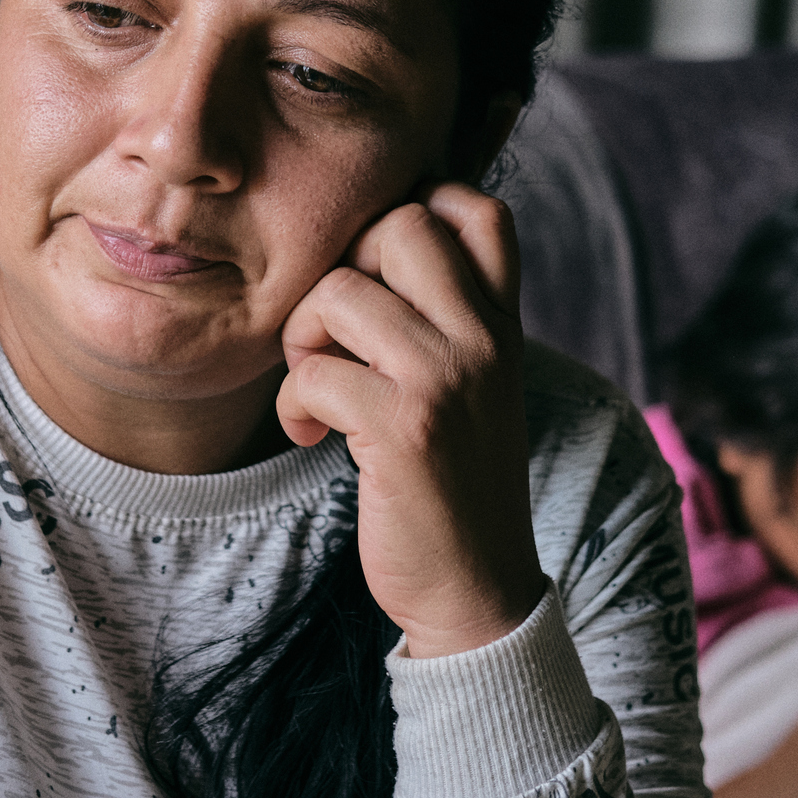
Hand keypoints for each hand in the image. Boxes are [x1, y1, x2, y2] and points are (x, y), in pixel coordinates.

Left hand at [274, 183, 545, 658]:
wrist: (478, 589)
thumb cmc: (454, 481)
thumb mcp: (476, 386)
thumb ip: (446, 318)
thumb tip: (368, 243)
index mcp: (503, 323)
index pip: (480, 209)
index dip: (417, 209)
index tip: (377, 272)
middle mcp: (486, 339)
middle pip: (401, 224)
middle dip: (342, 269)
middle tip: (334, 334)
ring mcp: (449, 379)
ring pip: (341, 290)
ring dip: (303, 339)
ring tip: (317, 388)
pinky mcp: (406, 429)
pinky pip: (315, 372)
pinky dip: (294, 405)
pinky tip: (312, 436)